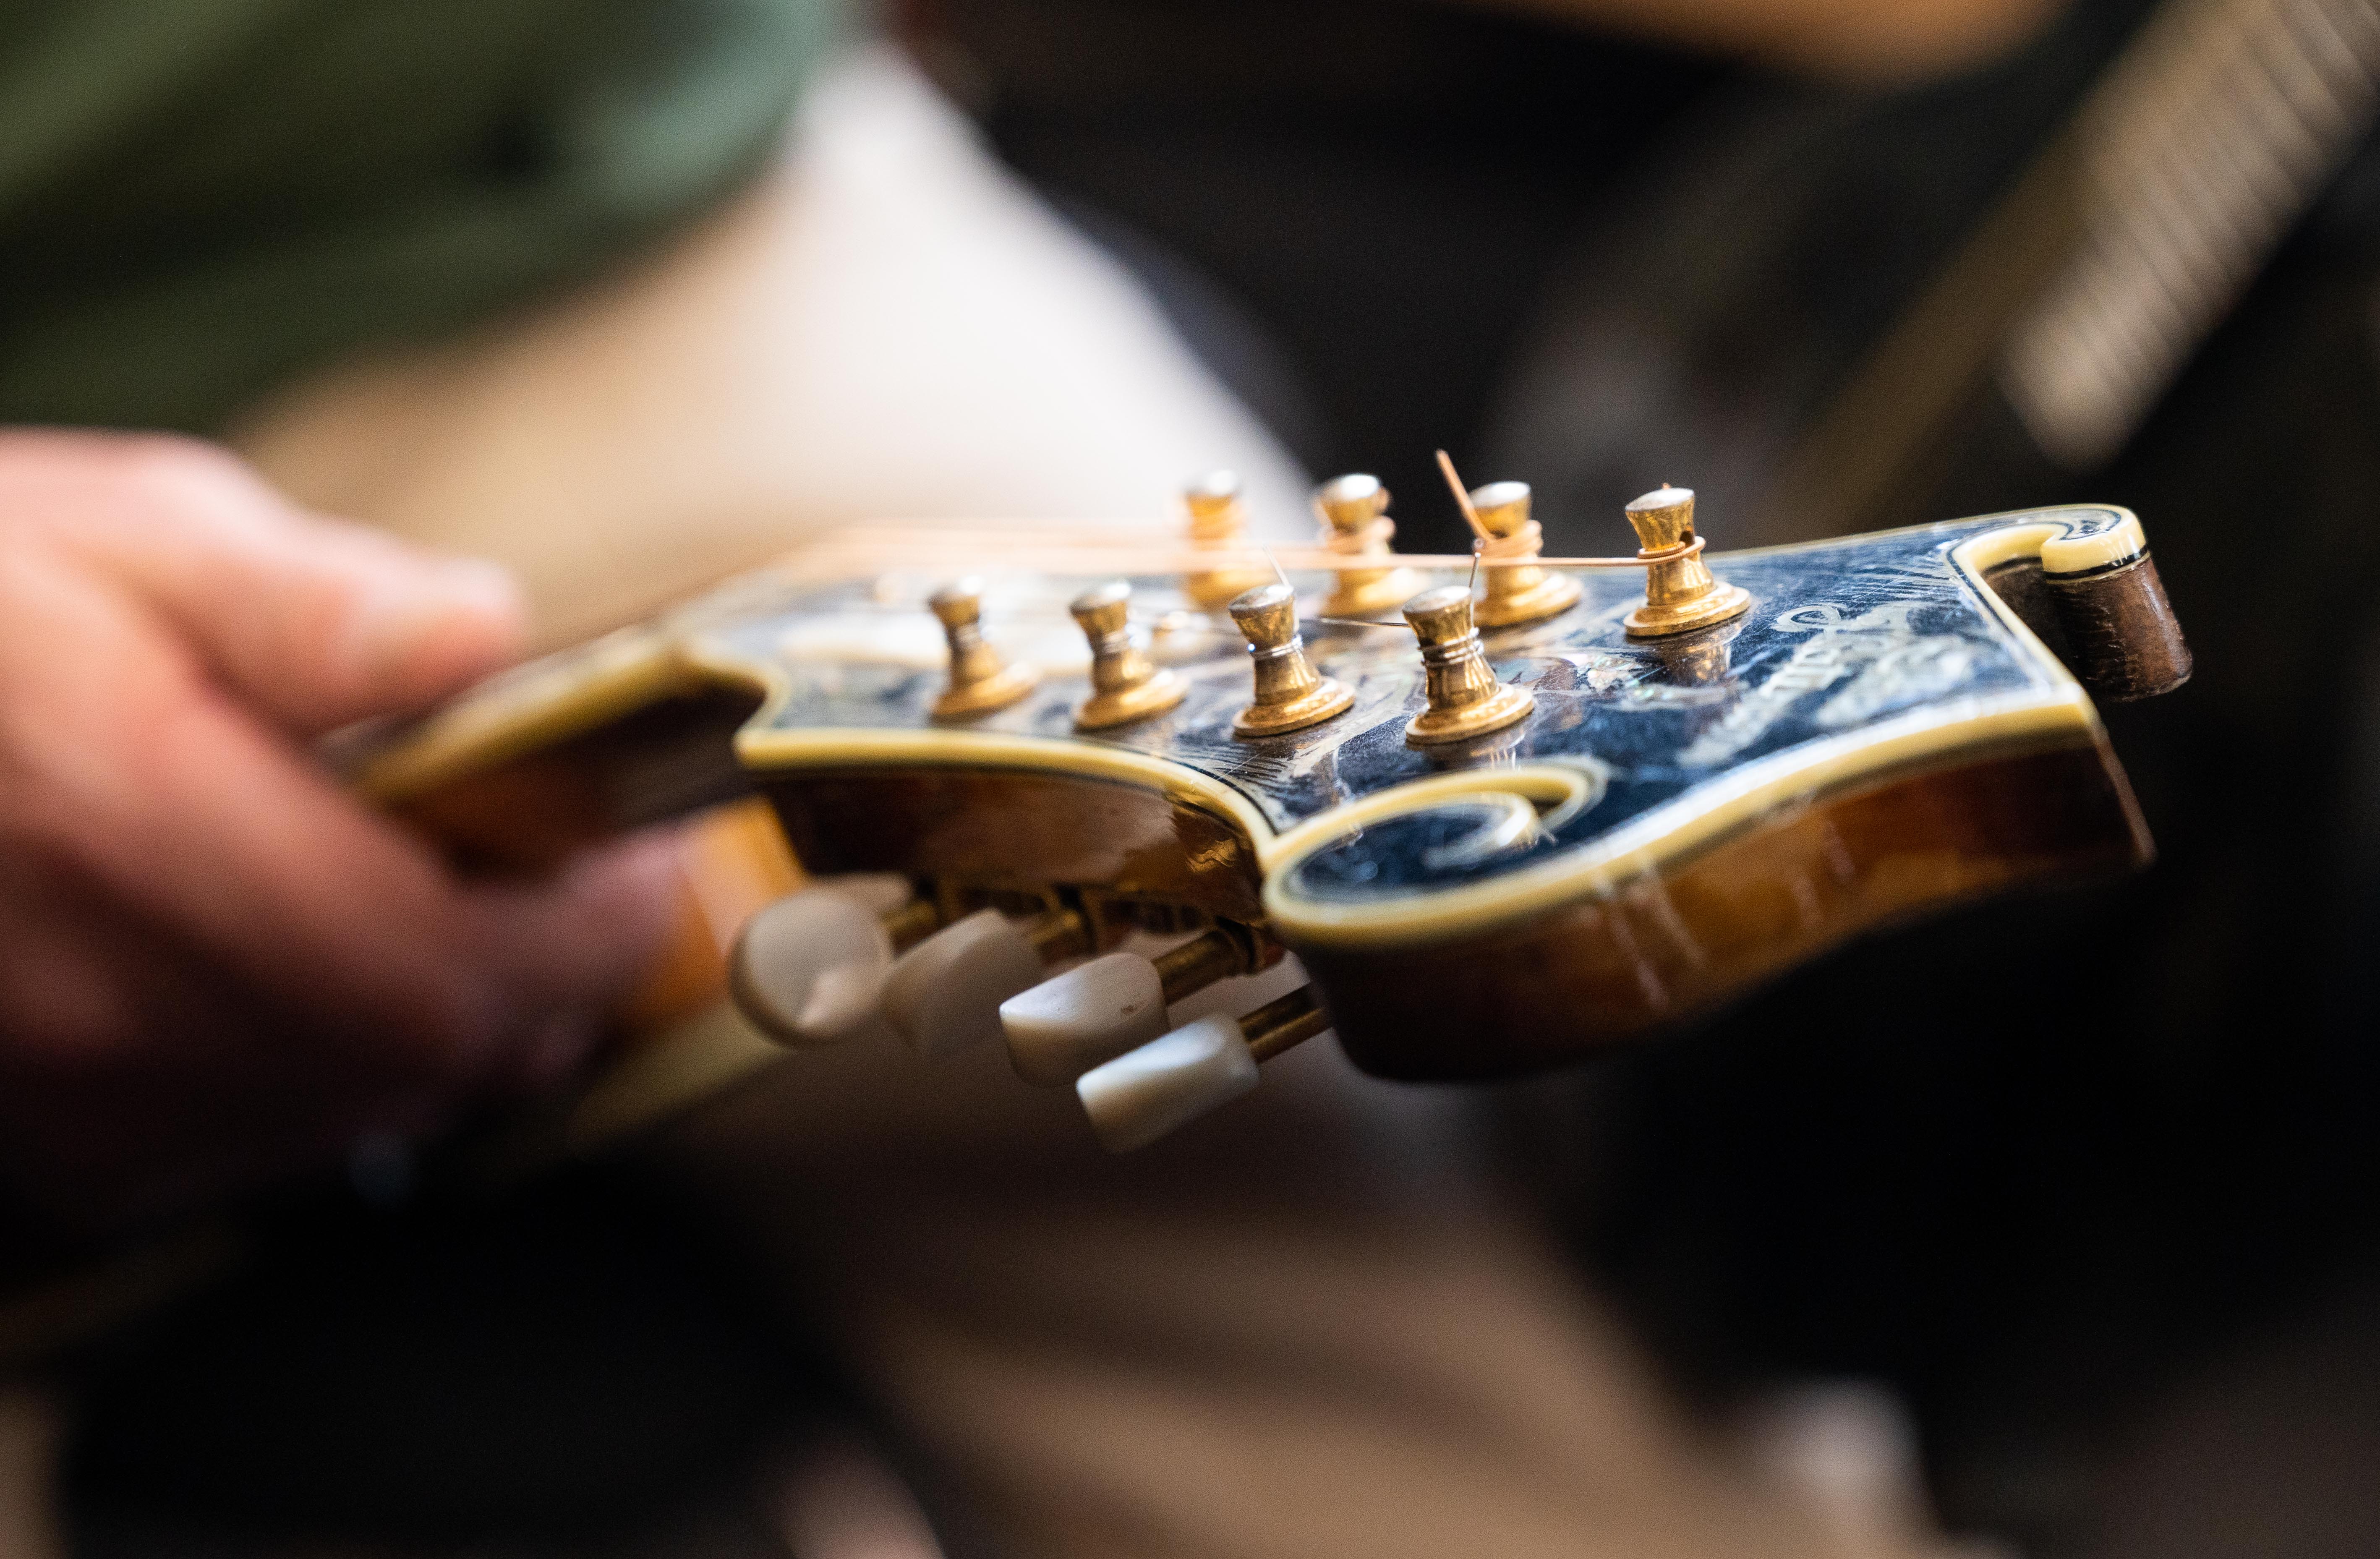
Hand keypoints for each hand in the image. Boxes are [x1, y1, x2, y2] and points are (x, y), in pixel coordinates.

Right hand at [0, 431, 676, 1226]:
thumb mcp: (139, 542)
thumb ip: (318, 610)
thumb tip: (478, 636)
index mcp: (133, 821)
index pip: (437, 957)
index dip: (582, 929)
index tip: (636, 858)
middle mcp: (96, 991)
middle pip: (423, 1051)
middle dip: (548, 975)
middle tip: (587, 879)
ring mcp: (74, 1089)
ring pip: (370, 1109)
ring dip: (465, 1024)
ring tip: (486, 908)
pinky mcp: (68, 1138)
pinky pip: (278, 1139)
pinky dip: (360, 1063)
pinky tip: (356, 964)